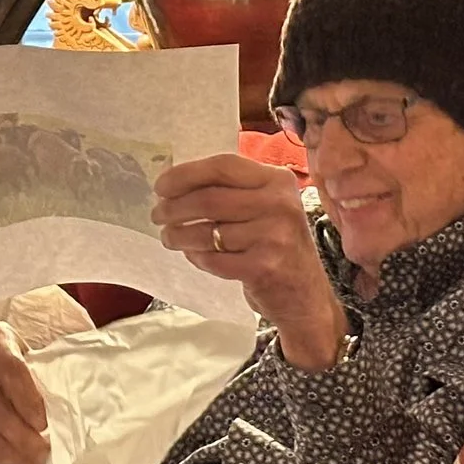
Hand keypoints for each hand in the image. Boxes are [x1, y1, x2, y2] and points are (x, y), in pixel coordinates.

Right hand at [0, 324, 50, 463]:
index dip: (29, 402)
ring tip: (34, 463)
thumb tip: (71, 414)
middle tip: (46, 457)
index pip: (11, 371)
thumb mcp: (37, 361)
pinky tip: (12, 460)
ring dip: (11, 453)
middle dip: (24, 438)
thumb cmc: (22, 368)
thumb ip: (50, 378)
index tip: (46, 425)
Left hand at [153, 154, 348, 370]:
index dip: (185, 174)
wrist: (306, 297)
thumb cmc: (277, 246)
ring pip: (207, 231)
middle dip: (173, 207)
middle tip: (157, 215)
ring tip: (168, 237)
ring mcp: (274, 236)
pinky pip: (213, 259)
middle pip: (208, 199)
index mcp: (278, 181)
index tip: (161, 186)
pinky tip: (194, 255)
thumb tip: (174, 185)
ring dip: (178, 235)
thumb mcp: (266, 208)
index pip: (223, 166)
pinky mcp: (264, 267)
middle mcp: (280, 204)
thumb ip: (232, 191)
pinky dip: (196, 257)